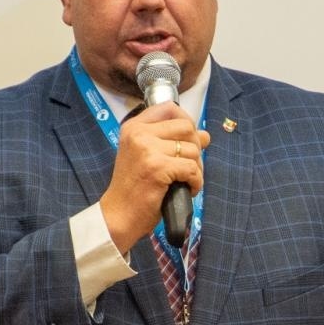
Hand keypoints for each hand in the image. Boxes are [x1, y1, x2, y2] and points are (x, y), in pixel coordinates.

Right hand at [99, 103, 210, 253]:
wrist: (118, 215)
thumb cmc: (133, 188)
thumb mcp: (147, 157)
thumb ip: (172, 141)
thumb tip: (205, 135)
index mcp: (133, 127)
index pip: (169, 108)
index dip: (186, 121)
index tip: (188, 139)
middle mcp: (139, 134)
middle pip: (186, 126)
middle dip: (196, 147)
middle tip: (189, 166)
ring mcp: (148, 149)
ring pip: (193, 149)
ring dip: (197, 168)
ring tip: (186, 182)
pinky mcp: (158, 168)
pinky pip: (192, 168)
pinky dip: (196, 182)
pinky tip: (188, 189)